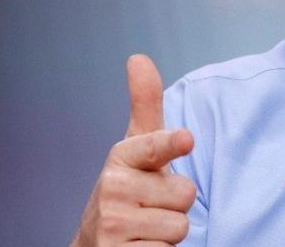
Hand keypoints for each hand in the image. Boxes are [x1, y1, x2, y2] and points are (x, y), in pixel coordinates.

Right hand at [72, 55, 196, 245]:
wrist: (97, 242)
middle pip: (185, 194)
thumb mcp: (136, 149)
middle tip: (152, 206)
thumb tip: (138, 57)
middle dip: (176, 205)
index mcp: (121, 159)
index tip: (187, 137)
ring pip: (180, 226)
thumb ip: (144, 106)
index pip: (154, 147)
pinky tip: (141, 246)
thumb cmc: (129, 188)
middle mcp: (111, 190)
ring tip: (147, 227)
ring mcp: (112, 227)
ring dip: (169, 231)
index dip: (171, 144)